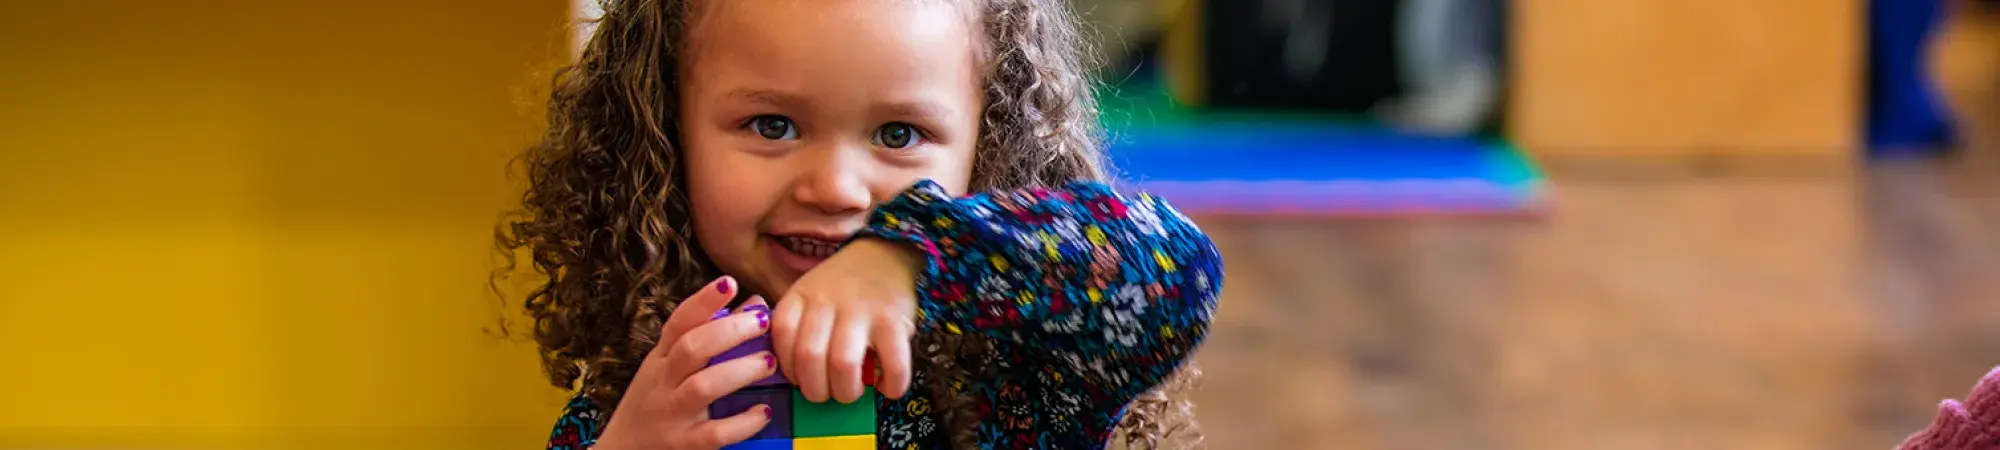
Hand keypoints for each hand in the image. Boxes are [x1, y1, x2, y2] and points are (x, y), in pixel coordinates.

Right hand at [592, 276, 777, 449]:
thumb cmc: (656, 402)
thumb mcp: (672, 367)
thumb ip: (710, 335)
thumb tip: (754, 304)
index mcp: (661, 358)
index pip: (679, 322)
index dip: (703, 301)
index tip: (729, 283)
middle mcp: (663, 382)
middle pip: (691, 349)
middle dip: (728, 332)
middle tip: (763, 322)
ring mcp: (672, 414)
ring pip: (702, 387)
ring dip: (739, 371)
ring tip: (768, 361)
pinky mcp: (684, 444)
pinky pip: (714, 433)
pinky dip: (741, 422)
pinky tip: (763, 411)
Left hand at [770, 238, 921, 403]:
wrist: (887, 253)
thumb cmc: (843, 285)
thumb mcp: (810, 292)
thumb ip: (799, 325)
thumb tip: (800, 377)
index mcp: (801, 295)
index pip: (781, 336)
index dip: (789, 367)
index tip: (801, 379)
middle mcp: (827, 301)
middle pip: (809, 356)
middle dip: (816, 390)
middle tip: (827, 393)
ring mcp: (861, 310)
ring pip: (843, 364)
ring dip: (846, 391)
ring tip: (852, 392)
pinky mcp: (894, 320)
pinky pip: (892, 363)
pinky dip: (891, 385)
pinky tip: (886, 387)